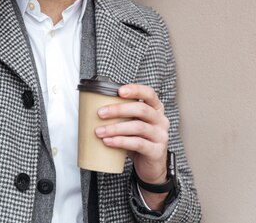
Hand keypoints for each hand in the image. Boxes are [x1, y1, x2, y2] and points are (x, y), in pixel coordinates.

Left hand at [95, 84, 169, 203]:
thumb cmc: (139, 141)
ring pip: (138, 127)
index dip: (135, 90)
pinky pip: (138, 143)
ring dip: (115, 128)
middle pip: (141, 109)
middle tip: (100, 113)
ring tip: (100, 131)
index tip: (119, 91)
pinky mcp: (157, 151)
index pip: (149, 94)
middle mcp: (161, 120)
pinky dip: (121, 141)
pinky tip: (109, 142)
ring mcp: (161, 136)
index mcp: (156, 109)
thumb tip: (94, 108)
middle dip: (118, 110)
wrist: (151, 166)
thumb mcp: (133, 124)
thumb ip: (123, 115)